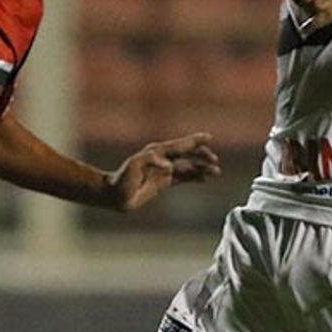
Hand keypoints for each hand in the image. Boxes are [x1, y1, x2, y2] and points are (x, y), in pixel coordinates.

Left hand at [107, 133, 221, 211]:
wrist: (115, 195)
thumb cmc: (122, 179)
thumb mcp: (134, 166)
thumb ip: (151, 161)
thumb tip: (169, 166)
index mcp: (157, 152)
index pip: (180, 145)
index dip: (194, 141)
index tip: (208, 137)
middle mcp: (163, 159)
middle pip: (187, 155)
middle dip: (202, 156)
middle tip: (214, 160)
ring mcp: (165, 170)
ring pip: (188, 167)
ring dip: (201, 168)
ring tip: (216, 171)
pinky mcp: (164, 182)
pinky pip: (183, 178)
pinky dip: (194, 177)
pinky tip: (204, 179)